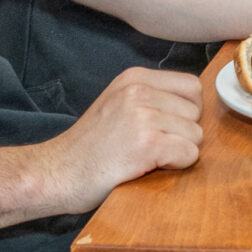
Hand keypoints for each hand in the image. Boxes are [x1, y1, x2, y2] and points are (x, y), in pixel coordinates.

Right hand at [37, 67, 202, 211]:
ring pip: (196, 135)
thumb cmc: (88, 148)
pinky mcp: (146, 143)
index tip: (163, 128)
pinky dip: (175, 166)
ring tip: (145, 157)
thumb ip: (152, 99)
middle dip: (182, 134)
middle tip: (150, 147)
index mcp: (134, 78)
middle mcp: (139, 90)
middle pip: (196, 112)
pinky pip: (189, 154)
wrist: (54, 173)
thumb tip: (196, 108)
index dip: (185, 112)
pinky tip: (146, 167)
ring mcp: (142, 115)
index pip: (192, 86)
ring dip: (178, 152)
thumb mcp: (118, 105)